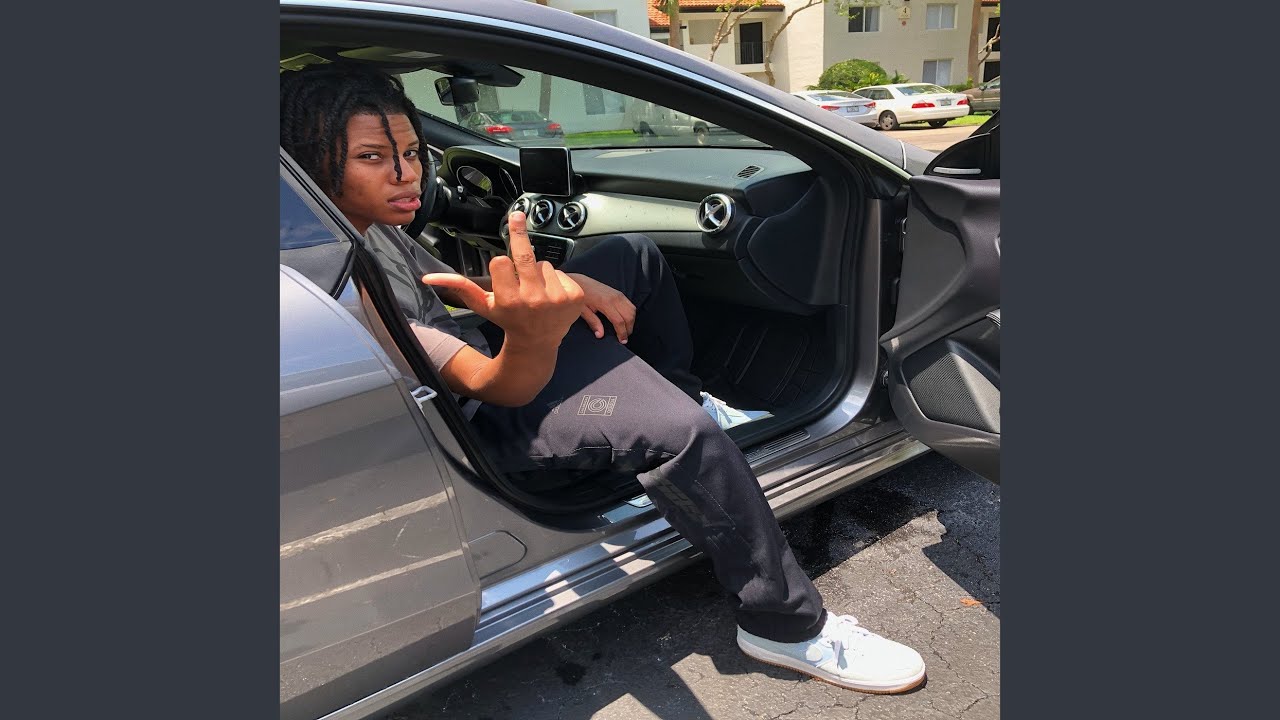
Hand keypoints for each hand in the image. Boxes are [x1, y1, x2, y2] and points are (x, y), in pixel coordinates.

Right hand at [423, 211, 584, 350]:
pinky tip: (552, 296)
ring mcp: (557, 299)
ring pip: (544, 264)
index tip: (501, 270)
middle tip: (516, 214)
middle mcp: (533, 300)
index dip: (501, 265)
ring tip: (536, 291)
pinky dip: (556, 280)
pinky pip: (561, 272)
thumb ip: (459, 287)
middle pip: (525, 254)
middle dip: (519, 232)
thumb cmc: (507, 320)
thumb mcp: (483, 305)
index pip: (501, 261)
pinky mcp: (575, 297)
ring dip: (539, 273)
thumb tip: (427, 278)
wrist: (537, 343)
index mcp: (508, 300)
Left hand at [569, 273, 635, 343]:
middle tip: (624, 338)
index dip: (622, 333)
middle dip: (629, 329)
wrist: (579, 281)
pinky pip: (630, 304)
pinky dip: (630, 314)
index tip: (622, 341)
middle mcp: (614, 298)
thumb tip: (600, 334)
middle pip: (629, 316)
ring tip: (625, 330)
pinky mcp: (618, 293)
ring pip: (632, 310)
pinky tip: (625, 320)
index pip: (619, 321)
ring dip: (631, 322)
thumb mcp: (582, 310)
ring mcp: (617, 294)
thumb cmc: (580, 295)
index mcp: (605, 302)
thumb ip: (593, 322)